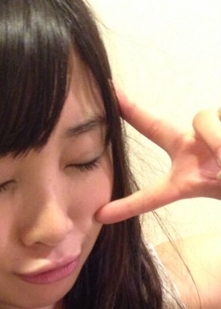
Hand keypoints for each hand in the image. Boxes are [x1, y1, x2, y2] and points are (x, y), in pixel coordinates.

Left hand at [96, 87, 220, 223]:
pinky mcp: (218, 114)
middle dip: (131, 111)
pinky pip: (217, 114)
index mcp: (187, 178)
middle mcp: (192, 150)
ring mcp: (206, 132)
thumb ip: (215, 153)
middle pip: (156, 128)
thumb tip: (211, 140)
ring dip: (219, 136)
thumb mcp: (219, 182)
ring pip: (203, 118)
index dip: (126, 206)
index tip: (100, 217)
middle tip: (109, 91)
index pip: (152, 195)